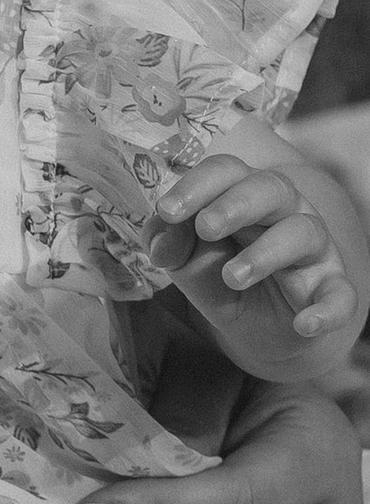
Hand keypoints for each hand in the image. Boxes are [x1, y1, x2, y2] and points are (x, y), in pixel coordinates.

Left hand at [153, 150, 362, 356]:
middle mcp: (284, 212)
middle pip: (271, 188)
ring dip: (267, 252)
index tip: (167, 211)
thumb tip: (163, 235)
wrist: (255, 330)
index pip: (226, 172)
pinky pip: (341, 294)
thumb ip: (169, 244)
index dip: (197, 185)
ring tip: (233, 277)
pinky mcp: (332, 289)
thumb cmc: (220, 278)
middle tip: (205, 228)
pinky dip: (327, 309)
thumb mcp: (186, 263)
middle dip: (236, 204)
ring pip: (304, 232)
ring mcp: (313, 250)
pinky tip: (304, 324)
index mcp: (243, 196)